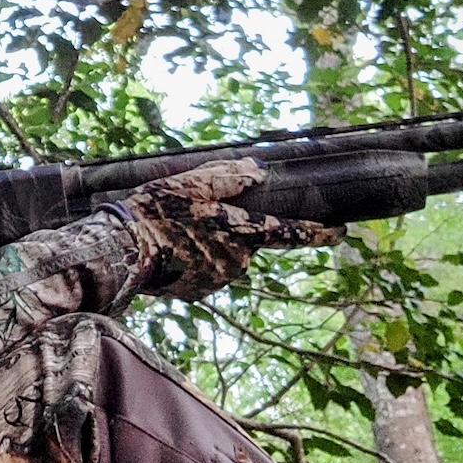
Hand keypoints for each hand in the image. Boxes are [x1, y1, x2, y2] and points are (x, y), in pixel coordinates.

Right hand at [111, 158, 341, 300]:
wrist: (122, 251)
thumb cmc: (157, 212)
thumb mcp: (191, 184)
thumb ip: (228, 177)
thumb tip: (258, 171)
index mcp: (240, 232)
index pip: (289, 233)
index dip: (317, 233)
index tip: (339, 231)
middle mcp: (236, 261)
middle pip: (248, 244)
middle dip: (234, 232)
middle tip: (198, 218)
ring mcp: (217, 279)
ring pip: (227, 258)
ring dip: (212, 246)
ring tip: (177, 233)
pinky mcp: (198, 292)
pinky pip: (207, 272)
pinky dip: (196, 261)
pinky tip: (172, 251)